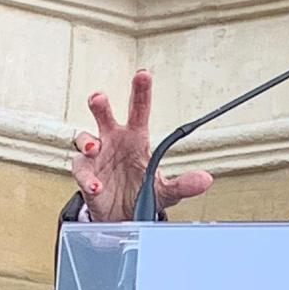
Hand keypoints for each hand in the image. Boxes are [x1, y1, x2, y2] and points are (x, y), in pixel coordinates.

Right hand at [72, 70, 212, 221]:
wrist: (123, 215)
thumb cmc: (142, 193)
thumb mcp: (167, 190)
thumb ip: (185, 184)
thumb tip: (206, 180)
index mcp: (136, 139)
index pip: (139, 111)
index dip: (141, 93)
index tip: (142, 75)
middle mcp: (114, 142)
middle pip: (105, 117)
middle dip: (101, 105)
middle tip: (100, 97)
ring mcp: (97, 156)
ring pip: (85, 139)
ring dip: (86, 140)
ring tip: (93, 146)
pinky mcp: (85, 173)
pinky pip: (82, 171)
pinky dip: (88, 178)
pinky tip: (98, 186)